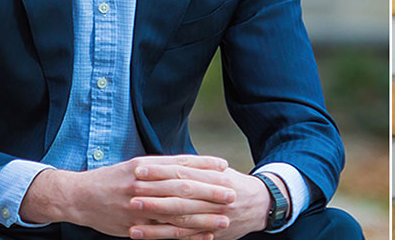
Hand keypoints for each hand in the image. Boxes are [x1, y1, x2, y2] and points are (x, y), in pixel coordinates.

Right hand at [19, 154, 230, 238]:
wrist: (80, 197)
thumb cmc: (114, 178)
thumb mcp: (138, 164)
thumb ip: (167, 165)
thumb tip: (199, 163)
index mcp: (146, 167)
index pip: (180, 166)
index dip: (204, 167)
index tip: (225, 168)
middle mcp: (143, 186)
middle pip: (182, 189)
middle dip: (209, 193)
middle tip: (232, 194)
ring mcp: (138, 209)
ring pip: (175, 214)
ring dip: (202, 218)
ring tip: (224, 220)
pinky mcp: (134, 228)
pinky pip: (164, 234)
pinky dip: (185, 236)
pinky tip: (203, 236)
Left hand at [130, 166, 272, 239]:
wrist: (262, 206)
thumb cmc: (235, 184)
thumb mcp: (220, 172)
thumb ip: (196, 168)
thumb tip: (167, 162)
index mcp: (216, 178)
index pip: (183, 173)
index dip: (161, 171)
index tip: (139, 169)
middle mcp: (215, 198)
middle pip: (181, 196)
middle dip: (155, 194)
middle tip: (131, 192)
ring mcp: (213, 218)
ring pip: (180, 219)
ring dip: (154, 218)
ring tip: (132, 214)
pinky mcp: (209, 235)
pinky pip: (182, 237)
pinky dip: (160, 235)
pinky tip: (141, 233)